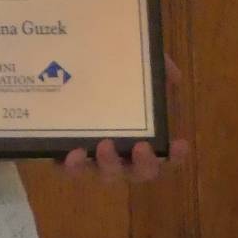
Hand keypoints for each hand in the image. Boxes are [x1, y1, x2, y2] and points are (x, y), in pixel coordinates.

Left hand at [60, 53, 188, 182]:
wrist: (57, 70)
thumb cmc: (106, 74)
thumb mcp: (133, 63)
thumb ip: (155, 66)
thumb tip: (172, 76)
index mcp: (140, 133)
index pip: (166, 154)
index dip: (176, 155)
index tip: (180, 144)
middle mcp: (121, 151)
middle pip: (140, 172)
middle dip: (143, 164)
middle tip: (141, 147)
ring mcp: (93, 156)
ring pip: (106, 174)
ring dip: (109, 165)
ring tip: (104, 145)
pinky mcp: (64, 155)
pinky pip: (69, 169)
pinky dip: (73, 167)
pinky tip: (72, 153)